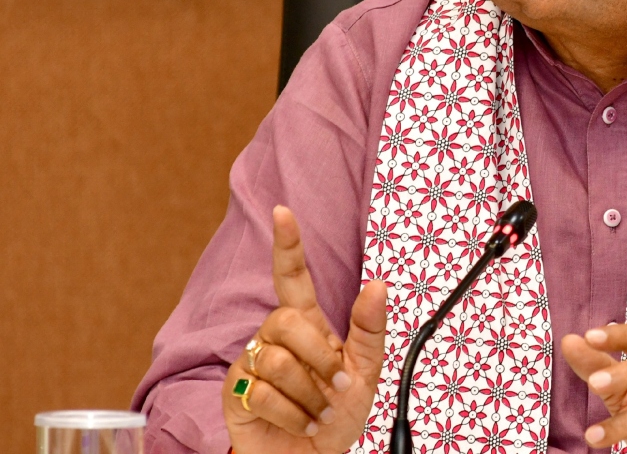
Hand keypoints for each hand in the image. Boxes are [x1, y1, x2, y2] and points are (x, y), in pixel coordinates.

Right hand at [222, 206, 386, 453]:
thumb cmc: (336, 415)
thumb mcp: (366, 373)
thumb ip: (370, 330)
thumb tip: (379, 285)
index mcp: (308, 324)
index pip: (292, 277)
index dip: (288, 245)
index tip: (284, 213)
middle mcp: (275, 337)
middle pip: (287, 320)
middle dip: (320, 357)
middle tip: (336, 387)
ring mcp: (253, 363)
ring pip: (278, 359)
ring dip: (308, 394)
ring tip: (317, 412)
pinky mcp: (237, 392)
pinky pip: (264, 391)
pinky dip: (291, 414)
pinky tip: (297, 423)